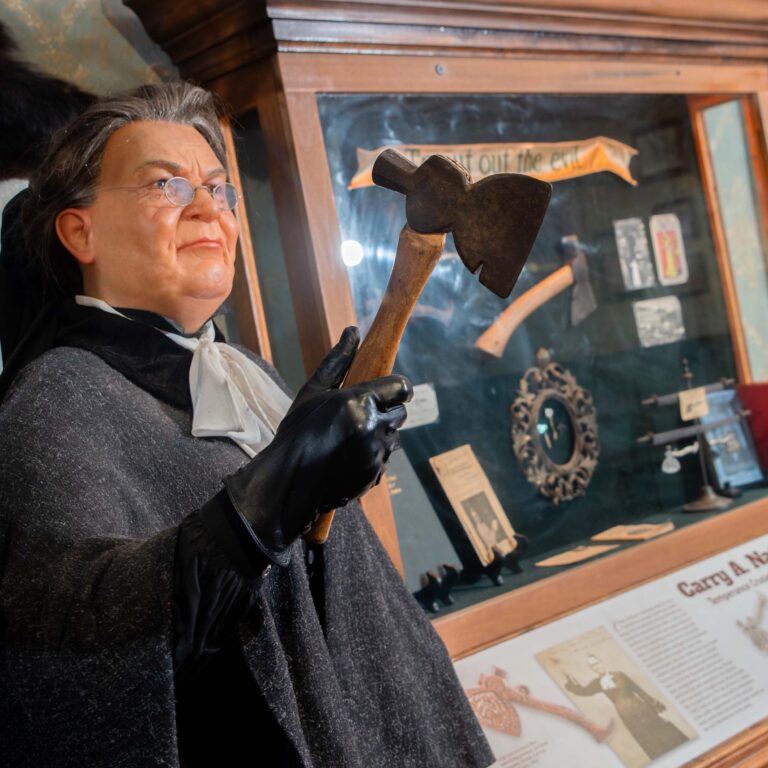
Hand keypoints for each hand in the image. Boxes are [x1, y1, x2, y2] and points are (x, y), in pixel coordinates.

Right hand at [223, 327, 411, 563]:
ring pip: (394, 437)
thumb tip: (352, 331)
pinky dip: (372, 456)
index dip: (393, 389)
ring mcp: (377, 453)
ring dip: (379, 435)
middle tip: (358, 416)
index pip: (402, 387)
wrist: (287, 481)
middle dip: (385, 412)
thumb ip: (337, 361)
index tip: (380, 392)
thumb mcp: (313, 391)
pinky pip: (385, 459)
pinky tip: (347, 458)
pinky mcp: (376, 475)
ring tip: (348, 439)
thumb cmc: (296, 432)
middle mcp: (375, 427)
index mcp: (361, 401)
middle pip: (401, 412)